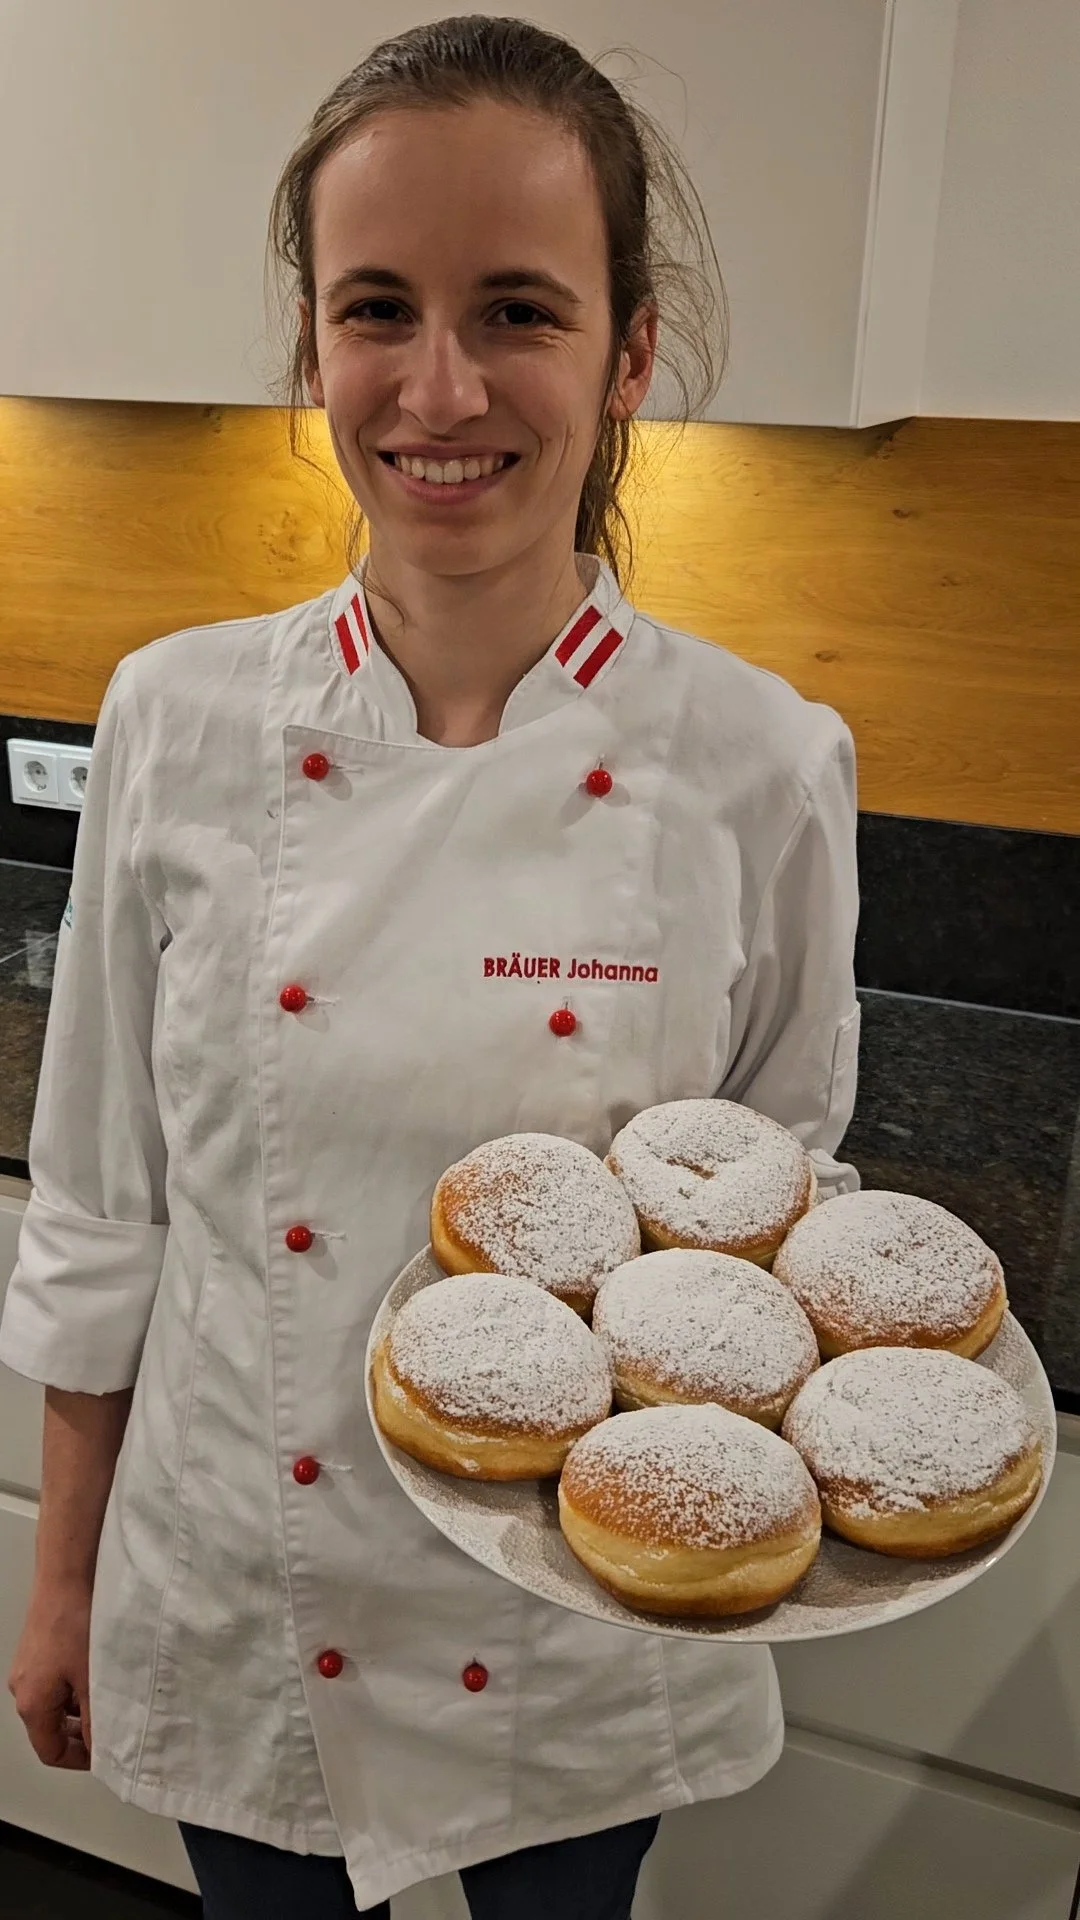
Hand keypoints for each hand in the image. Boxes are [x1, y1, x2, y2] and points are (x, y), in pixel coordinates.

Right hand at [9, 1582, 92, 1768]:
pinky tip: (97, 1675)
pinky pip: (54, 1682)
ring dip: (79, 1710)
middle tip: (109, 1732)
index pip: (49, 1751)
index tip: (102, 1756)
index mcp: (32, 1704)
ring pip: (54, 1705)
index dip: (78, 1760)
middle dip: (79, 1735)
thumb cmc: (74, 1622)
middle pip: (49, 1729)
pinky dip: (74, 1688)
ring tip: (108, 1701)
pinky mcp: (36, 1650)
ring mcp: (28, 1668)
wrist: (66, 1576)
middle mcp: (23, 1689)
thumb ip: (98, 1719)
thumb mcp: (93, 1680)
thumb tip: (103, 1747)